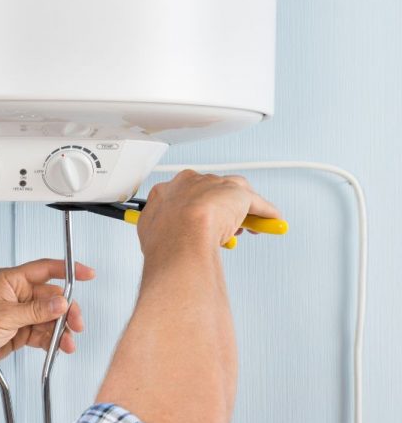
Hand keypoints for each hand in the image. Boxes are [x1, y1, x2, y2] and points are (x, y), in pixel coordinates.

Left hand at [0, 259, 95, 376]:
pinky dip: (51, 341)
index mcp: (10, 281)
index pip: (44, 269)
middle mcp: (16, 296)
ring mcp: (18, 315)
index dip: (67, 270)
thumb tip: (60, 303)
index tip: (87, 273)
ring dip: (60, 331)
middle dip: (66, 311)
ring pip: (49, 319)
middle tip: (76, 324)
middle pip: (51, 298)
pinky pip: (41, 334)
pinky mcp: (18, 333)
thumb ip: (35, 311)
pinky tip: (58, 347)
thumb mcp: (4, 316)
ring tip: (67, 343)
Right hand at [137, 170, 282, 260]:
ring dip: (245, 209)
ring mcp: (216, 186)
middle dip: (220, 209)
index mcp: (169, 189)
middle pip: (213, 191)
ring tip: (251, 225)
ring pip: (236, 193)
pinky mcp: (239, 195)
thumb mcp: (150, 232)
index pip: (186, 194)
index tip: (198, 221)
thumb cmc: (163, 239)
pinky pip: (257, 204)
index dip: (194, 210)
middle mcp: (193, 182)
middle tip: (225, 228)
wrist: (179, 236)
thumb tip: (157, 238)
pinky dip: (266, 213)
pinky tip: (271, 221)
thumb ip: (157, 229)